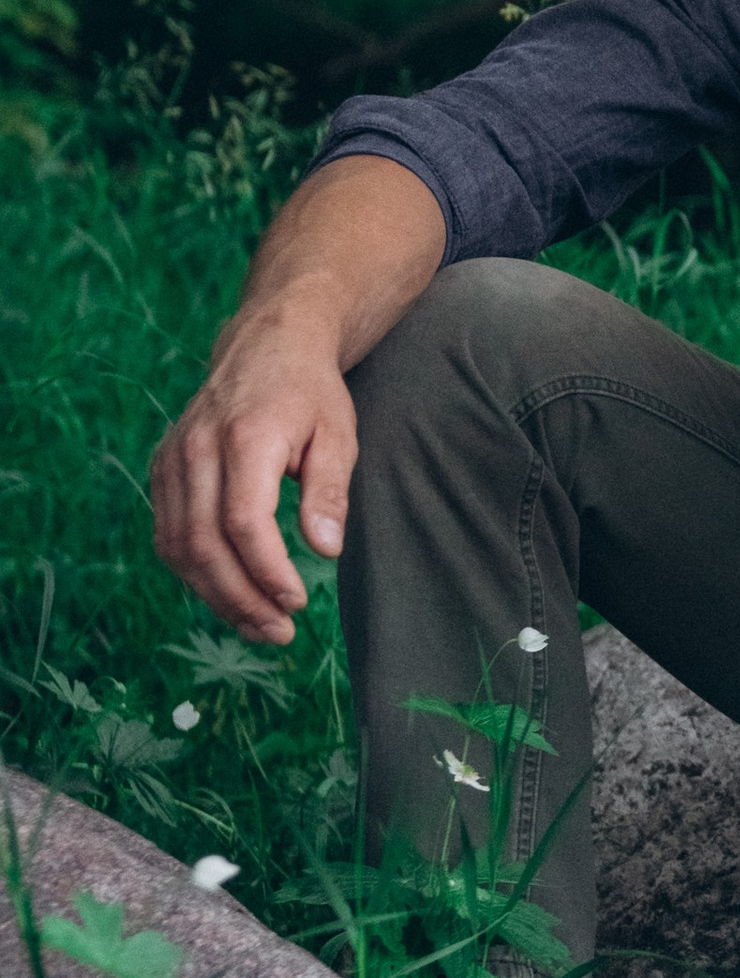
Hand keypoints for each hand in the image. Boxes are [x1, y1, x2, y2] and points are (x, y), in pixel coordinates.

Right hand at [150, 305, 356, 645]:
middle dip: (240, 598)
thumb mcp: (338, 434)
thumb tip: (325, 551)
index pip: (243, 521)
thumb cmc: (309, 394)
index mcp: (244, 437)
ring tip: (260, 626)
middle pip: (204, 543)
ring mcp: (173, 460)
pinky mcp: (163, 471)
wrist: (265, 345)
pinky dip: (196, 573)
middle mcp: (197, 449)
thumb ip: (329, 493)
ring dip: (216, 595)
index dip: (267, 571)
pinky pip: (169, 535)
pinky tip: (231, 595)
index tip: (296, 602)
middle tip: (279, 631)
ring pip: (179, 546)